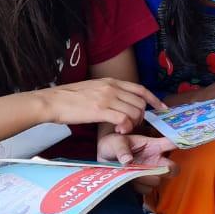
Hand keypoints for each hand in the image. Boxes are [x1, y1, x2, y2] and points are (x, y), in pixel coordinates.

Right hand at [39, 78, 165, 133]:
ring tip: (123, 130)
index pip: (140, 88)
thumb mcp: (93, 89)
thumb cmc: (68, 98)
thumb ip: (108, 93)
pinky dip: (125, 127)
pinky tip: (118, 132)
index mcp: (111, 81)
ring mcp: (106, 98)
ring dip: (133, 123)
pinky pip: (123, 119)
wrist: (52, 101)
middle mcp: (112, 87)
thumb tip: (119, 102)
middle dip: (141, 117)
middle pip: (140, 102)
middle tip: (132, 126)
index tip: (162, 109)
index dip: (154, 99)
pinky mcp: (100, 110)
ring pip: (134, 111)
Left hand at [97, 133, 177, 191]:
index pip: (172, 144)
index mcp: (153, 146)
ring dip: (146, 179)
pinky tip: (128, 179)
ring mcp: (149, 173)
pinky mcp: (141, 184)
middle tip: (154, 168)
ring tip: (132, 172)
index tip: (183, 146)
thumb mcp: (117, 142)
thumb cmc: (114, 144)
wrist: (103, 156)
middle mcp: (155, 160)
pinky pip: (146, 190)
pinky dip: (138, 186)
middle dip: (167, 171)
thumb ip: (122, 150)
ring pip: (158, 181)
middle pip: (173, 169)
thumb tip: (127, 161)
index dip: (180, 145)